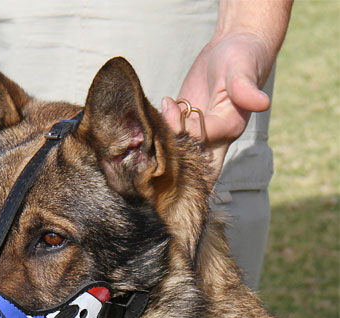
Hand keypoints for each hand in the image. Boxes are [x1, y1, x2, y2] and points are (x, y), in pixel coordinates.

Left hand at [162, 33, 273, 168]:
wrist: (234, 48)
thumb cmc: (242, 57)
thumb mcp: (242, 69)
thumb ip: (245, 88)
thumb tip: (263, 104)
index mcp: (228, 128)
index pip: (198, 141)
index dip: (180, 128)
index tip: (169, 104)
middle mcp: (214, 138)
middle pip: (191, 166)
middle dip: (170, 157)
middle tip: (156, 129)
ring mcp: (198, 135)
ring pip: (177, 154)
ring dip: (161, 141)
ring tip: (160, 108)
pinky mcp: (185, 127)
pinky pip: (169, 141)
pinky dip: (158, 133)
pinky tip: (157, 111)